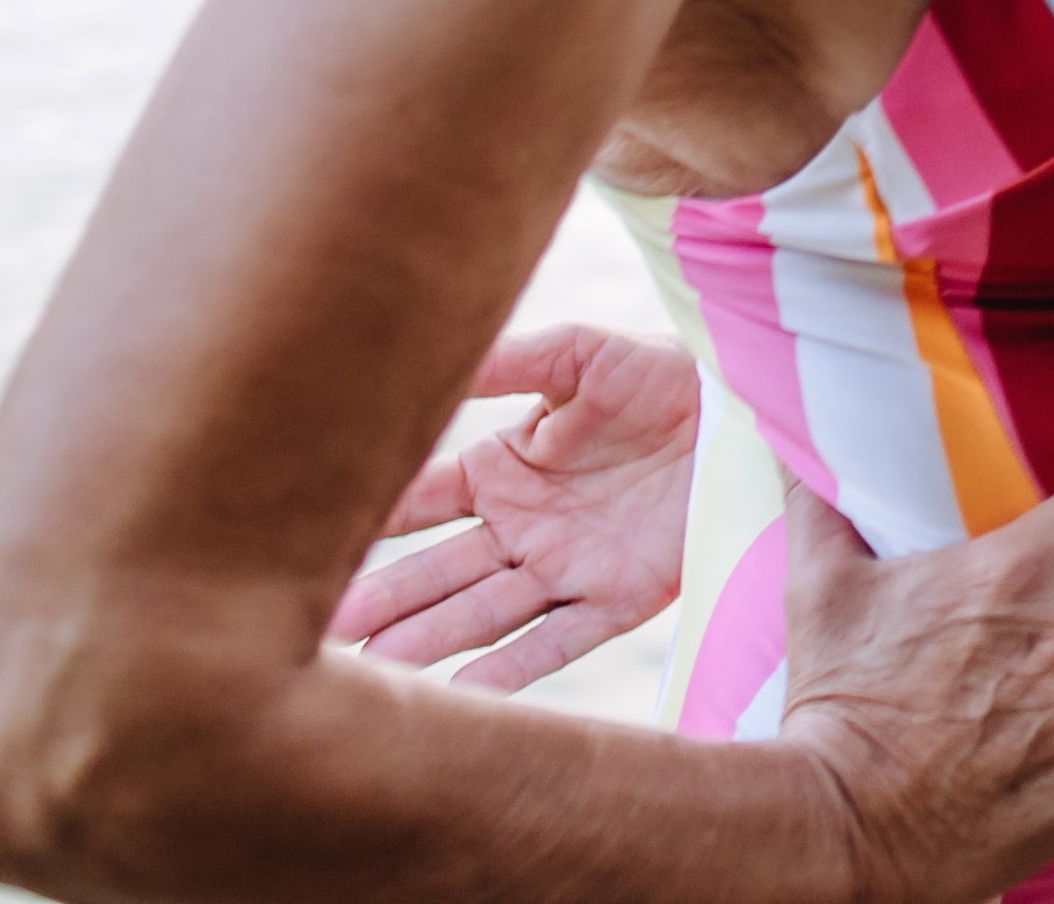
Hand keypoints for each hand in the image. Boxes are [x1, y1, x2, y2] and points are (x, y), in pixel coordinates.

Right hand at [333, 321, 701, 690]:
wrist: (743, 410)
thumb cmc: (661, 372)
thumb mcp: (584, 356)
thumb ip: (513, 362)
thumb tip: (439, 358)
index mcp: (503, 469)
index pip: (420, 502)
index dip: (372, 520)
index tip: (310, 542)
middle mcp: (521, 527)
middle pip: (438, 572)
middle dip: (385, 600)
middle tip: (321, 630)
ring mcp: (565, 568)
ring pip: (482, 613)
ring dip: (430, 640)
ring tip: (373, 670)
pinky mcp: (618, 600)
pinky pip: (557, 641)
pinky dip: (511, 671)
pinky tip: (461, 697)